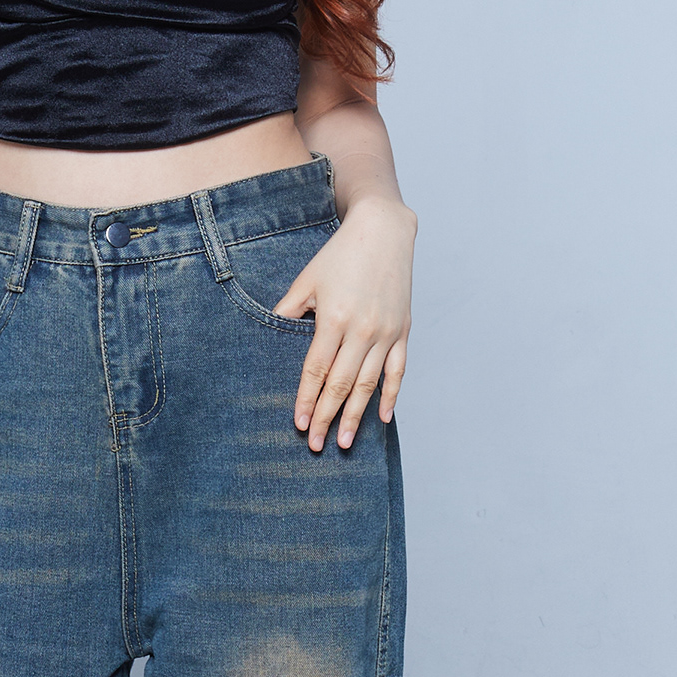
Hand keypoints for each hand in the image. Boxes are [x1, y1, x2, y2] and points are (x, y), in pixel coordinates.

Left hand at [274, 195, 416, 451]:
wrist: (384, 231)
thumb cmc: (340, 254)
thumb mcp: (306, 280)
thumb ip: (289, 311)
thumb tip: (272, 333)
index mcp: (334, 319)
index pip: (316, 370)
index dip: (306, 399)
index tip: (299, 424)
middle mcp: (362, 331)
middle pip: (341, 385)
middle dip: (326, 417)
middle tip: (317, 445)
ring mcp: (386, 333)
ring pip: (369, 385)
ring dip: (356, 416)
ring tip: (344, 441)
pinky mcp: (403, 330)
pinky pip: (398, 371)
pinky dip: (391, 396)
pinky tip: (383, 418)